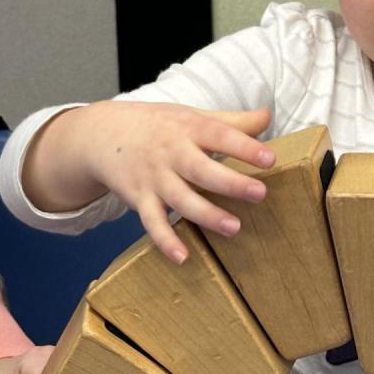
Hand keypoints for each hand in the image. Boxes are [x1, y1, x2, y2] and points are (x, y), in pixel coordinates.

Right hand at [52, 103, 276, 261]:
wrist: (103, 134)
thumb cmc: (160, 126)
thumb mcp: (193, 115)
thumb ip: (233, 121)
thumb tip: (268, 116)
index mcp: (189, 129)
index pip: (220, 135)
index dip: (245, 147)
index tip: (270, 159)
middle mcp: (171, 153)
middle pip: (201, 170)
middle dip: (230, 183)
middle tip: (259, 194)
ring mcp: (154, 178)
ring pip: (181, 199)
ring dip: (206, 215)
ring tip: (234, 228)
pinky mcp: (139, 199)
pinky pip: (152, 222)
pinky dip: (165, 241)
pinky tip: (183, 257)